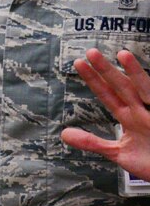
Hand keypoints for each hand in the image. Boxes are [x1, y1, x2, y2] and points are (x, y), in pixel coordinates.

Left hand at [60, 48, 149, 179]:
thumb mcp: (118, 153)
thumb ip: (92, 142)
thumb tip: (64, 133)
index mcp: (129, 117)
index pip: (107, 94)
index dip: (94, 80)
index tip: (79, 64)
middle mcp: (142, 111)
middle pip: (122, 87)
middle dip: (107, 71)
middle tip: (91, 52)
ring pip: (145, 89)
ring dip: (135, 73)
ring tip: (123, 54)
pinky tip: (145, 83)